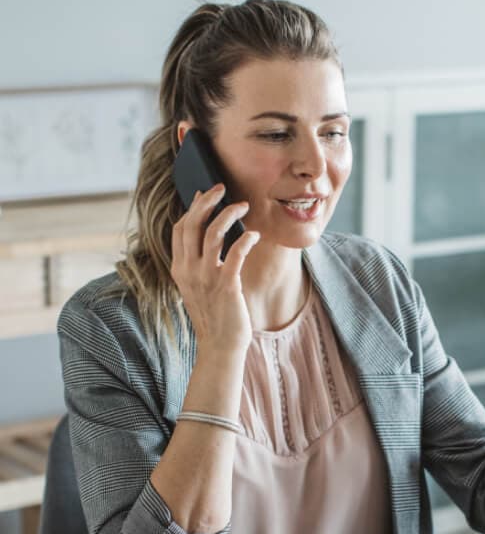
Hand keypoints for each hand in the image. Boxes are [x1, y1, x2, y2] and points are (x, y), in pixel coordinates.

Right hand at [170, 183, 259, 354]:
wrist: (221, 345)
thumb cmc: (215, 314)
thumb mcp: (199, 286)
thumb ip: (199, 263)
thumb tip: (209, 235)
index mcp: (180, 269)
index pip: (180, 229)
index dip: (192, 208)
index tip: (203, 193)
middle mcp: (189, 270)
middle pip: (193, 224)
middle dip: (207, 201)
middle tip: (222, 187)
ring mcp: (207, 277)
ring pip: (213, 232)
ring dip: (229, 214)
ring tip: (243, 206)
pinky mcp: (226, 285)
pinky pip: (236, 253)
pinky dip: (246, 239)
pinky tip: (255, 235)